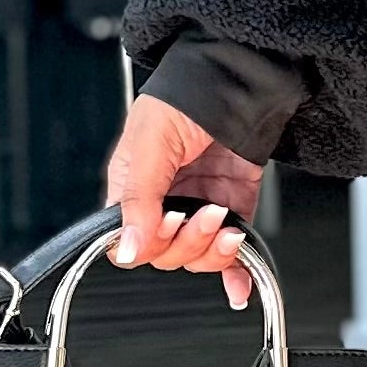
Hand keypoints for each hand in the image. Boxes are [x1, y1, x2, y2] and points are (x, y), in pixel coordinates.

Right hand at [101, 92, 263, 311]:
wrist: (238, 79)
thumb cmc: (186, 96)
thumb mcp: (150, 143)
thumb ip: (138, 198)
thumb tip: (127, 246)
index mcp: (132, 188)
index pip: (128, 243)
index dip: (149, 242)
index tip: (167, 222)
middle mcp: (164, 203)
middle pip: (165, 255)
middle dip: (187, 241)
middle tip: (203, 213)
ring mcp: (199, 208)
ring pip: (197, 258)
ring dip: (212, 249)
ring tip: (223, 219)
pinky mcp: (233, 208)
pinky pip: (230, 255)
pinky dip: (236, 274)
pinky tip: (239, 287)